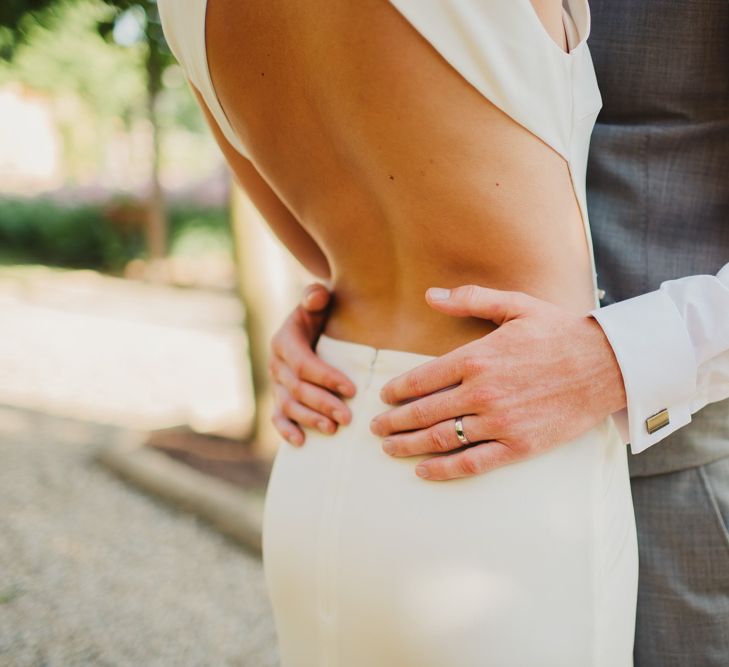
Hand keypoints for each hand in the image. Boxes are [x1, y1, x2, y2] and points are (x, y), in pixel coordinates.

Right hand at [269, 283, 356, 445]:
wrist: (312, 323)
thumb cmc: (321, 313)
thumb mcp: (318, 300)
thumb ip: (316, 296)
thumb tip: (317, 298)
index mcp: (284, 341)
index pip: (304, 364)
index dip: (327, 378)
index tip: (353, 389)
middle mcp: (276, 364)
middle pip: (297, 389)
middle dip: (323, 404)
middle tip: (348, 418)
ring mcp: (276, 384)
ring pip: (288, 406)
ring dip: (310, 419)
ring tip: (333, 430)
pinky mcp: (278, 398)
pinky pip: (278, 417)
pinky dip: (286, 431)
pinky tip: (301, 442)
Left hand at [370, 285, 626, 480]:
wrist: (607, 364)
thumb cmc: (559, 332)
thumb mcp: (515, 305)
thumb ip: (470, 300)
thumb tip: (430, 295)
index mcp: (476, 357)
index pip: (421, 379)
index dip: (396, 391)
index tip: (383, 397)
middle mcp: (482, 392)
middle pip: (423, 412)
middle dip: (393, 422)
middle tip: (375, 428)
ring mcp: (499, 422)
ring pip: (441, 439)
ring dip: (408, 446)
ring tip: (389, 449)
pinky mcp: (518, 446)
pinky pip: (472, 462)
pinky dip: (443, 470)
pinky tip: (423, 471)